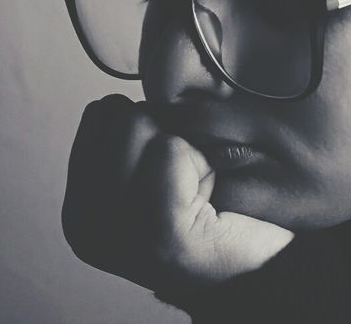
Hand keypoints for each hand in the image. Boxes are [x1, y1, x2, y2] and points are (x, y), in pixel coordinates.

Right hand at [62, 94, 294, 292]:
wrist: (268, 271)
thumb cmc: (225, 212)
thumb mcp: (161, 166)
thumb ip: (134, 132)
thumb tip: (139, 81)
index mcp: (82, 209)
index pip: (101, 116)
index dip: (153, 127)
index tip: (176, 170)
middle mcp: (89, 226)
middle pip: (121, 116)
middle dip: (170, 134)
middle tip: (196, 182)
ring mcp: (121, 237)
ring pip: (145, 127)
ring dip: (189, 148)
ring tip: (206, 190)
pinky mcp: (162, 239)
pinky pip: (170, 151)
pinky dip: (202, 160)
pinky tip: (215, 195)